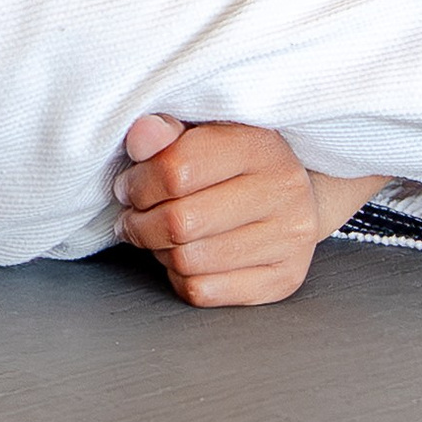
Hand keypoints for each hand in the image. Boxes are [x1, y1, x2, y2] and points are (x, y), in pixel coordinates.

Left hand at [112, 113, 385, 306]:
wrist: (293, 194)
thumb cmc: (232, 160)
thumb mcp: (201, 130)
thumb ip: (166, 132)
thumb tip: (140, 139)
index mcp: (259, 144)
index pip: (177, 170)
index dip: (138, 183)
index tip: (128, 187)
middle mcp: (282, 191)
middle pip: (180, 222)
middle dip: (141, 222)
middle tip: (133, 215)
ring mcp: (289, 240)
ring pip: (189, 261)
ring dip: (158, 251)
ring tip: (156, 235)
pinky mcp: (283, 280)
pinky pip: (204, 292)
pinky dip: (180, 278)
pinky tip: (182, 258)